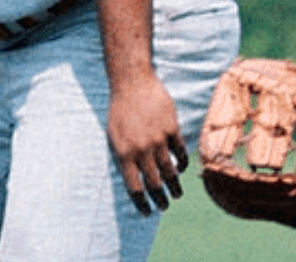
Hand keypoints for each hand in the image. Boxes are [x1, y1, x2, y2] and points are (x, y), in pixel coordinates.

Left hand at [106, 72, 187, 215]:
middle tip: (164, 206)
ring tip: (177, 194)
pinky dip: (182, 163)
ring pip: (169, 170)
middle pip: (154, 182)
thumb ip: (125, 158)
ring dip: (174, 186)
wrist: (132, 83)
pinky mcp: (171, 128)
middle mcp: (141, 149)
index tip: (147, 212)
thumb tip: (136, 179)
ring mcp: (158, 139)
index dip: (142, 203)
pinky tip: (181, 169)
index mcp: (124, 154)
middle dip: (160, 198)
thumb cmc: (120, 111)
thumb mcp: (114, 137)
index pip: (135, 187)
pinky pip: (179, 151)